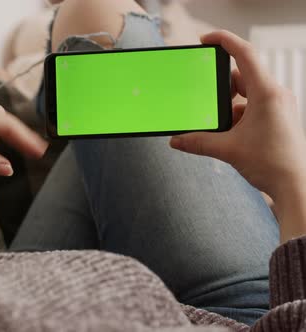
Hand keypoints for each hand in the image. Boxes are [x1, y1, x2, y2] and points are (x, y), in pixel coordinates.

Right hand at [170, 30, 305, 241]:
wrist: (296, 186)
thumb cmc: (271, 165)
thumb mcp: (227, 150)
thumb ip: (198, 142)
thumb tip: (175, 140)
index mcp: (267, 94)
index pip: (245, 55)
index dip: (224, 41)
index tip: (205, 40)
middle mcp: (276, 95)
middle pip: (242, 76)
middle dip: (221, 86)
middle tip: (204, 97)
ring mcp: (279, 106)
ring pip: (247, 92)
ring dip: (229, 104)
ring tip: (218, 123)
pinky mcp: (279, 117)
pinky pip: (254, 106)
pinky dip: (238, 114)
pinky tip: (228, 132)